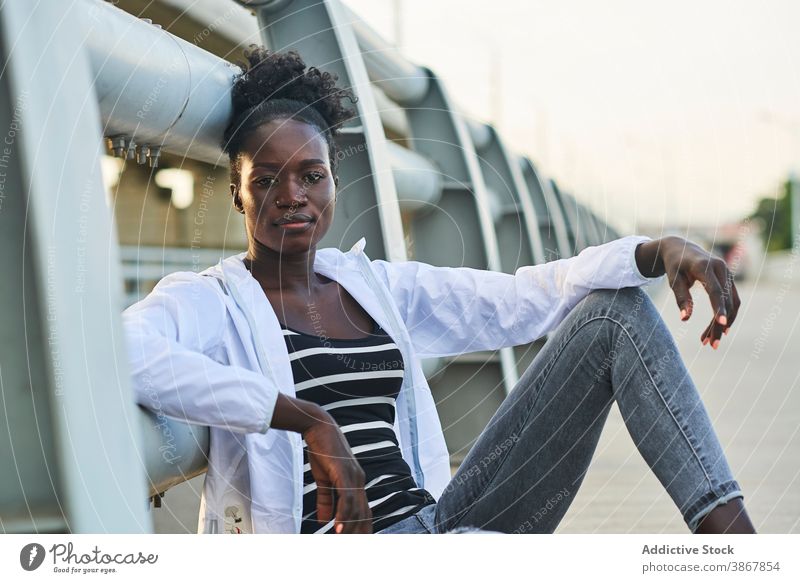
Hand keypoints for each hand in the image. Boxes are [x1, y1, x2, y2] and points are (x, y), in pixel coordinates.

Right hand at [302, 415, 371, 532]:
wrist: (318, 428)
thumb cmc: (322, 451)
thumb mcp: (323, 479)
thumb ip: (325, 500)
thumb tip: (325, 520)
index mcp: (355, 482)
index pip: (363, 510)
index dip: (361, 527)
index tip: (357, 541)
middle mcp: (359, 480)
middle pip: (364, 513)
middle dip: (361, 532)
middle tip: (356, 548)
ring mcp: (353, 476)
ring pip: (356, 508)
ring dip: (350, 528)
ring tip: (343, 541)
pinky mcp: (344, 472)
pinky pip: (347, 498)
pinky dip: (343, 514)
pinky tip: (338, 527)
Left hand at [635, 236, 739, 348]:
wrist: (681, 248)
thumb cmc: (674, 265)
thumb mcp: (673, 280)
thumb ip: (681, 298)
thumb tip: (685, 319)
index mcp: (704, 267)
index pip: (716, 291)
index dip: (719, 308)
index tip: (722, 325)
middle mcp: (720, 268)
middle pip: (725, 301)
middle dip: (719, 324)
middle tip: (711, 344)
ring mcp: (727, 272)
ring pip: (732, 303)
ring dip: (724, 323)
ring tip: (710, 341)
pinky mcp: (729, 278)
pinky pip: (732, 300)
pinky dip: (726, 315)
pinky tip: (718, 329)